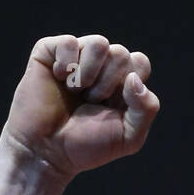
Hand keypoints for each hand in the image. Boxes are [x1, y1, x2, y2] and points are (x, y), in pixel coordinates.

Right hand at [1, 34, 160, 179]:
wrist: (46, 151)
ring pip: (99, 44)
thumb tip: (134, 78)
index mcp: (122, 81)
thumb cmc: (87, 145)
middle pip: (121, 53)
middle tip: (91, 102)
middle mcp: (101, 65)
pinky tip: (58, 80)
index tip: (113, 106)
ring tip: (76, 92)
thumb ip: (146, 108)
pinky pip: (69, 42)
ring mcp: (76, 56)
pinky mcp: (50, 51)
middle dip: (107, 85)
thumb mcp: (129, 137)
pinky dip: (66, 66)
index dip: (130, 86)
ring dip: (88, 74)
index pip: (140, 62)